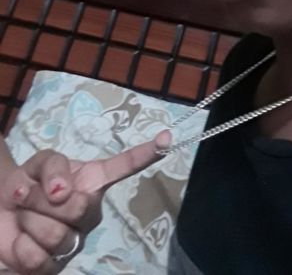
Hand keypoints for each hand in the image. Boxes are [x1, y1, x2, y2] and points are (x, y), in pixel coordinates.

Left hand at [0, 131, 169, 273]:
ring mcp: (75, 242)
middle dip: (42, 198)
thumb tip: (64, 190)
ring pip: (56, 234)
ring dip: (29, 220)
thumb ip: (54, 166)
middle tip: (24, 193)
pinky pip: (39, 258)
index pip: (124, 166)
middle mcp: (90, 213)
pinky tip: (21, 241)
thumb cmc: (28, 184)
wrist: (1, 210)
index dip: (146, 153)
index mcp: (92, 182)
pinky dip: (21, 246)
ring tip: (24, 216)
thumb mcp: (39, 163)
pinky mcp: (54, 268)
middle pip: (79, 207)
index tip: (166, 139)